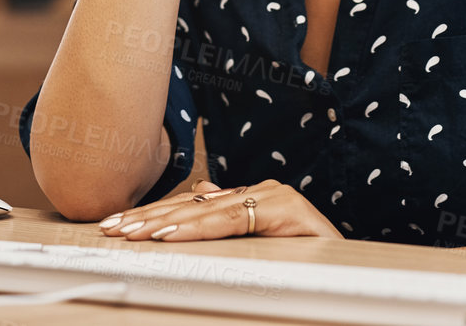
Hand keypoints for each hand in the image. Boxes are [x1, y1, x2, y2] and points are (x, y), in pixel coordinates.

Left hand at [96, 178, 342, 241]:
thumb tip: (198, 194)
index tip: (117, 225)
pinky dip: (196, 229)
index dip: (152, 216)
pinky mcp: (286, 210)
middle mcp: (261, 192)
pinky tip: (168, 234)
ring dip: (161, 224)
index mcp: (251, 200)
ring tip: (131, 233)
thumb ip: (230, 219)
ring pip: (206, 213)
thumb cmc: (307, 265)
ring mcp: (274, 198)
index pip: (191, 207)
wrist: (356, 272)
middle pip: (191, 208)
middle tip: (110, 229)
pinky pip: (232, 221)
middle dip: (146, 219)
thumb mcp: (260, 247)